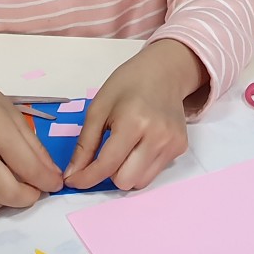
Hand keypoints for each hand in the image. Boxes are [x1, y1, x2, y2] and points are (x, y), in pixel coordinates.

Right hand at [0, 60, 62, 215]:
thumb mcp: (10, 113)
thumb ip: (33, 146)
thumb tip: (51, 176)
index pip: (28, 167)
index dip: (47, 181)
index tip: (54, 185)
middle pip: (7, 194)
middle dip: (27, 198)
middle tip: (32, 191)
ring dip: (1, 201)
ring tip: (4, 183)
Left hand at [63, 39, 205, 190]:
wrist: (164, 71)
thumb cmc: (128, 85)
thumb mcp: (99, 108)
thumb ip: (85, 144)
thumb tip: (73, 175)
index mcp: (134, 122)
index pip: (107, 165)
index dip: (86, 177)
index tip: (73, 180)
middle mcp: (157, 136)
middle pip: (125, 181)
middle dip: (109, 174)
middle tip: (106, 154)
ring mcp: (172, 143)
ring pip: (140, 182)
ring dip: (126, 172)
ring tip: (126, 147)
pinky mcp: (180, 147)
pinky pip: (154, 172)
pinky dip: (142, 166)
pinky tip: (141, 144)